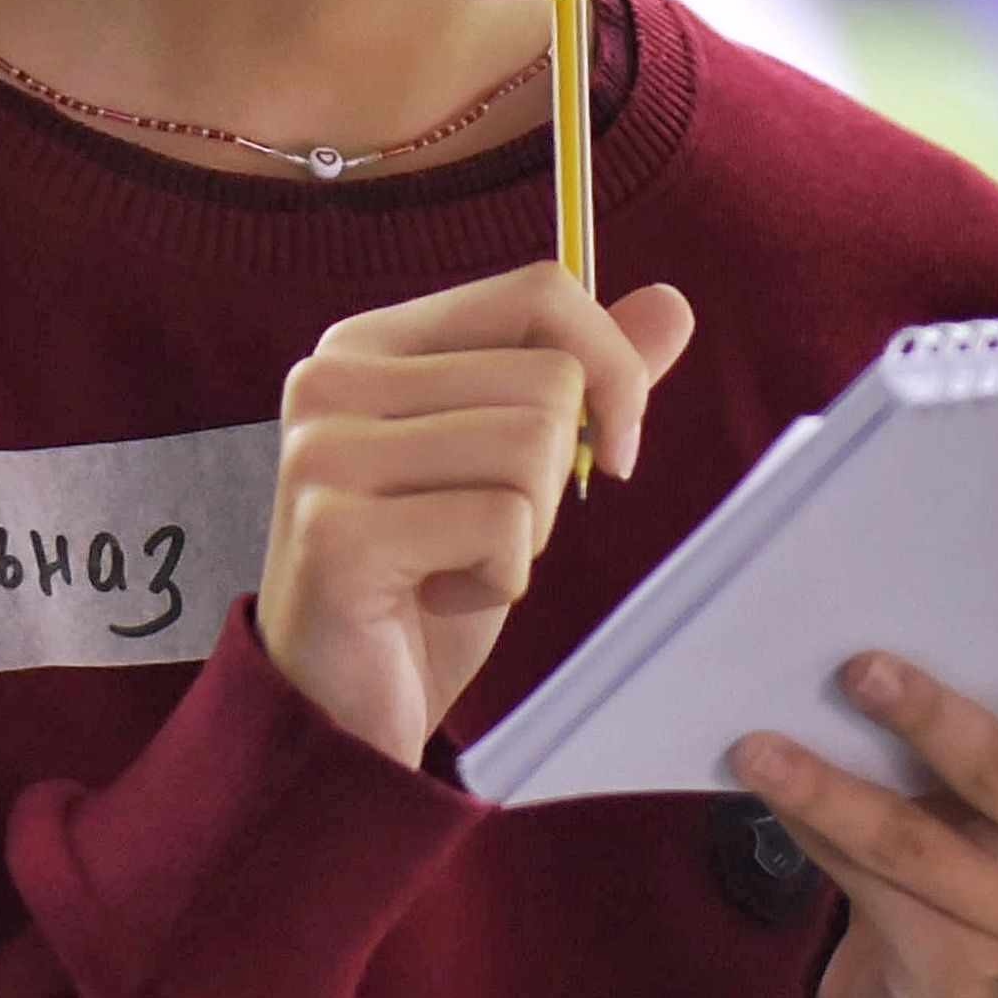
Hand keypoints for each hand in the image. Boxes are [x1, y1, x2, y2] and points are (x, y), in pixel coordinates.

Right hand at [265, 263, 696, 768]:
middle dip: (557, 478)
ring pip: (531, 448)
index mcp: (369, 343)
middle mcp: (330, 380)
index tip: (614, 452)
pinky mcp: (337, 534)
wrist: (342, 706)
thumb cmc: (426, 580)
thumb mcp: (512, 469)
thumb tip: (672, 304)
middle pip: (549, 380)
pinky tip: (436, 598)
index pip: (539, 291)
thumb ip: (581, 381)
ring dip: (527, 533)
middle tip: (485, 534)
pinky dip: (499, 579)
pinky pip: (500, 525)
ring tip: (455, 564)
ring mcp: (324, 454)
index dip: (610, 367)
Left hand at [731, 536, 997, 997]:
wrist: (950, 997)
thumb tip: (897, 608)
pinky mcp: (964, 973)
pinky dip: (811, 835)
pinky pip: (869, 889)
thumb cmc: (980, 837)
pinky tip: (765, 798)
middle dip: (927, 717)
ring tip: (755, 748)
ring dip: (825, 790)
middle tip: (855, 667)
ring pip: (913, 842)